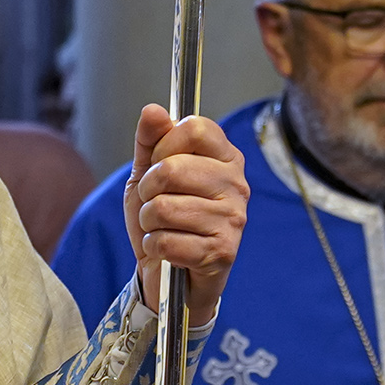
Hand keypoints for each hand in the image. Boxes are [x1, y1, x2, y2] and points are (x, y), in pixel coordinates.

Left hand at [127, 106, 245, 330]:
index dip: (164, 145)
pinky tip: (166, 249)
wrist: (171, 273)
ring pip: (164, 207)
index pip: (195, 128)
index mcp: (226, 158)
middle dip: (148, 189)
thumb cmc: (165, 219)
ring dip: (149, 221)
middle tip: (154, 202)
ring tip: (161, 227)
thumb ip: (149, 141)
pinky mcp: (222, 252)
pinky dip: (154, 246)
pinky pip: (166, 241)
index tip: (159, 164)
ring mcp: (233, 219)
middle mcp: (236, 185)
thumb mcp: (149, 174)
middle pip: (173, 168)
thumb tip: (153, 110)